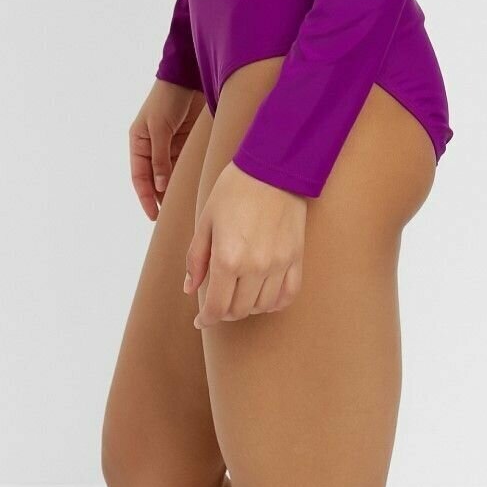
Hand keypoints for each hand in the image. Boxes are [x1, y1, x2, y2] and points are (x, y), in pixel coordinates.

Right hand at [129, 79, 203, 220]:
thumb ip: (160, 158)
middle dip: (161, 198)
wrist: (188, 77)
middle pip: (155, 179)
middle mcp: (153, 147)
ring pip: (171, 174)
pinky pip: (185, 165)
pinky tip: (195, 188)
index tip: (153, 216)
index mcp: (138, 143)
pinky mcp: (186, 142)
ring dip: (176, 189)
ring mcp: (170, 145)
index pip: (140, 178)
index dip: (145, 197)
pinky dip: (188, 176)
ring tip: (185, 207)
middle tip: (171, 219)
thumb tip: (159, 186)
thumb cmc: (167, 100)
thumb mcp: (159, 128)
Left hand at [186, 162, 306, 324]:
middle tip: (218, 302)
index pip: (216, 307)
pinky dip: (275, 302)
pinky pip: (288, 294)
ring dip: (248, 307)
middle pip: (239, 310)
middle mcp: (254, 267)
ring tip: (240, 295)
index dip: (206, 319)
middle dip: (224, 312)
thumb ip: (197, 258)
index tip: (201, 320)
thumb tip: (190, 288)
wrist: (273, 167)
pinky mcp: (295, 257)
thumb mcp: (206, 220)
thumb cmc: (234, 189)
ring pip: (262, 306)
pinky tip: (265, 297)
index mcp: (227, 258)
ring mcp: (278, 264)